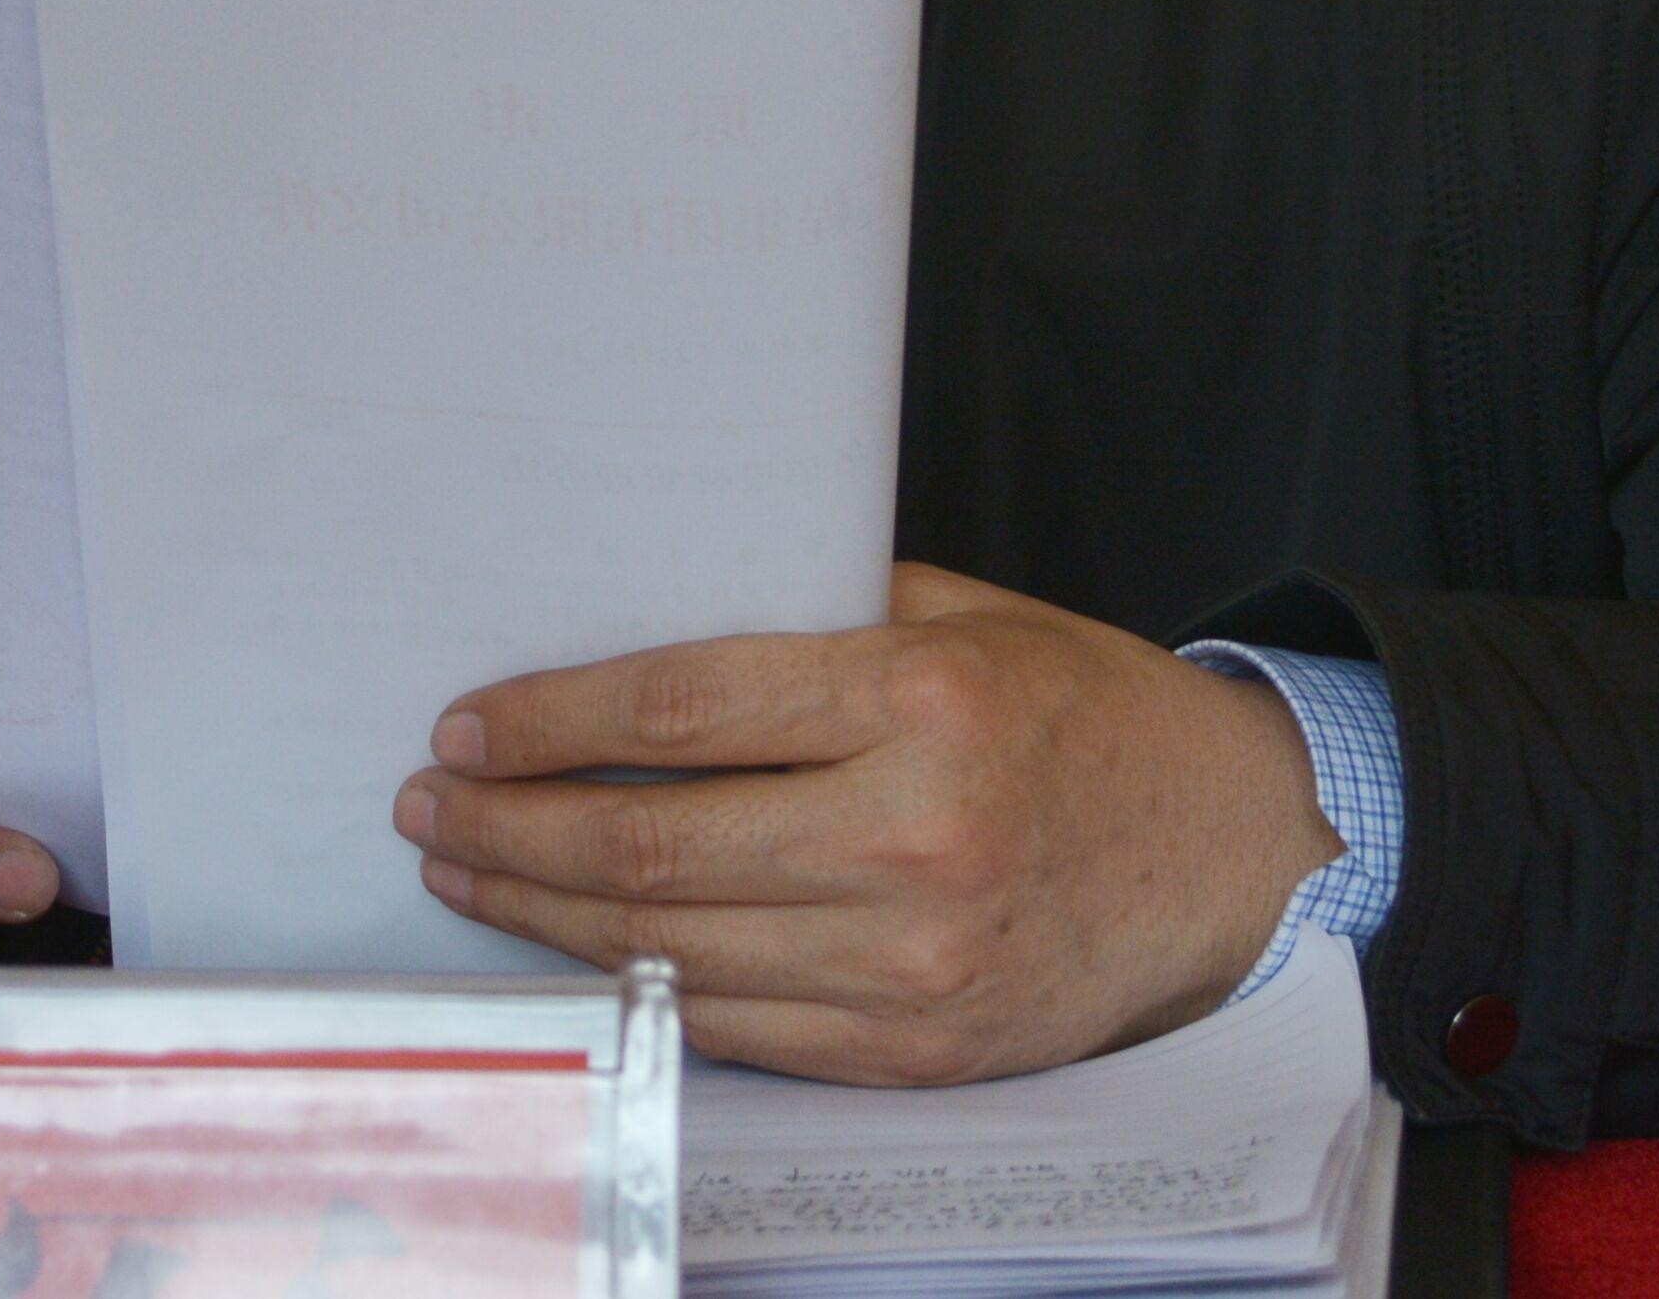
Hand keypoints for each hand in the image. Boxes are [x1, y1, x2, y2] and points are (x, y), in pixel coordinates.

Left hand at [393, 564, 1340, 1084]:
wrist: (1228, 848)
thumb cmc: (1081, 707)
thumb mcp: (959, 615)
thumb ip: (812, 616)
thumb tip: (640, 611)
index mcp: (922, 704)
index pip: (682, 713)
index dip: (552, 723)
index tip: (466, 727)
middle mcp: (917, 839)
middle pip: (654, 849)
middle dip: (512, 832)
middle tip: (431, 810)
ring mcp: (917, 962)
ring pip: (676, 952)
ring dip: (547, 919)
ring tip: (470, 879)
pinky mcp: (921, 1048)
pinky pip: (741, 1026)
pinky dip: (640, 990)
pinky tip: (578, 952)